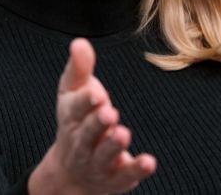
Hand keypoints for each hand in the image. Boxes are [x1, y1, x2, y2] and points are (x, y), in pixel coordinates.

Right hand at [29, 38, 156, 194]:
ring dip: (112, 146)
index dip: (85, 101)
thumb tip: (79, 42)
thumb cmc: (77, 120)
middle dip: (97, 124)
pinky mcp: (115, 178)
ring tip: (123, 134)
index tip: (95, 93)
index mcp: (71, 117)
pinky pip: (125, 175)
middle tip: (109, 112)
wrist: (71, 172)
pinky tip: (149, 162)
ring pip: (103, 156)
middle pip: (87, 134)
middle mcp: (81, 142)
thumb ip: (80, 68)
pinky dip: (136, 170)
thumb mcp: (73, 92)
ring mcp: (97, 162)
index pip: (76, 108)